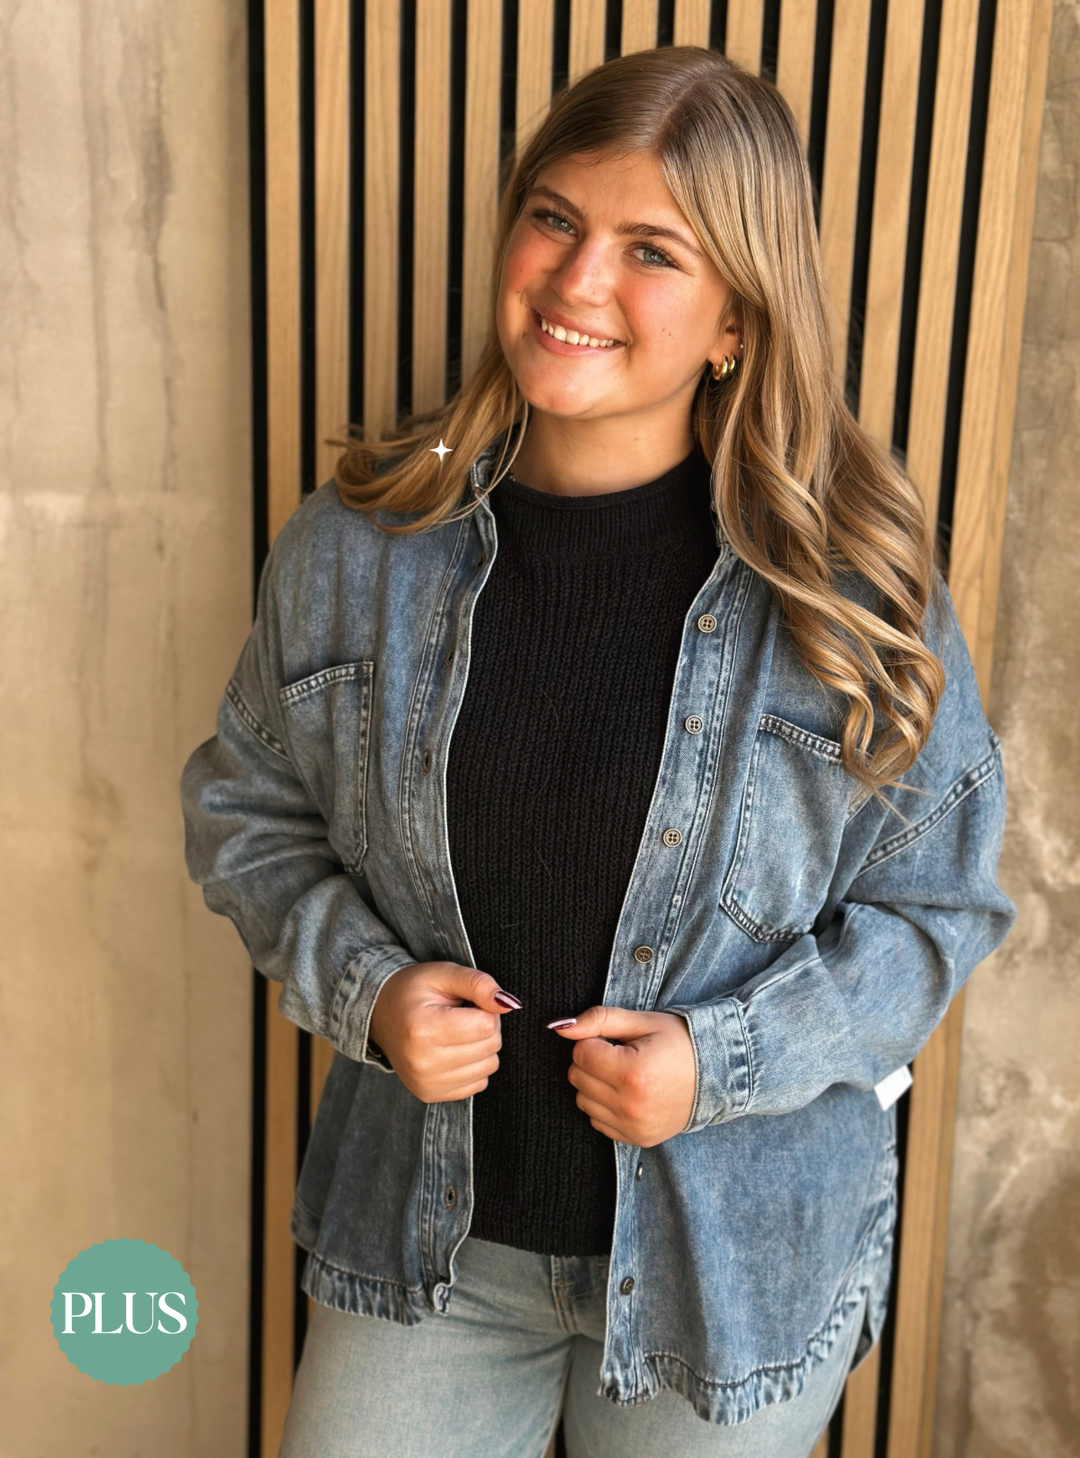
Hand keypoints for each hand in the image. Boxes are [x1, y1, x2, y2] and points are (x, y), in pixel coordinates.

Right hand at [369, 961, 521, 1103]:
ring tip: (457, 1032)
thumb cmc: (413, 990)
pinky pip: (479, 1083)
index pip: (487, 1026)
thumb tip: (509, 1003)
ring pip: (489, 1067)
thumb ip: (478, 983)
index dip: (486, 1008)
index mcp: (424, 1029)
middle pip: (491, 1047)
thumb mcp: (444, 973)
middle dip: (486, 1026)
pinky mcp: (430, 1095)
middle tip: (462, 1015)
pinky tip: (453, 1050)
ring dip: (482, 1047)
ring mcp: (426, 1083)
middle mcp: (423, 1063)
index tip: (468, 1003)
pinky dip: (474, 1065)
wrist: (380, 1014)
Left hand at [549, 1007, 696, 1146]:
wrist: (719, 1075)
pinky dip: (605, 1106)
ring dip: (595, 1085)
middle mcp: (630, 1105)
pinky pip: (597, 1122)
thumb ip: (599, 1020)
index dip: (595, 1041)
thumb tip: (561, 1026)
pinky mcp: (637, 1139)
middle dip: (592, 1062)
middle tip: (620, 1056)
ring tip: (624, 1075)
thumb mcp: (643, 1022)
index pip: (581, 1053)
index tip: (616, 1041)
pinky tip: (627, 1094)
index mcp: (632, 1072)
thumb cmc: (680, 1043)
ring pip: (582, 1102)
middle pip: (577, 1078)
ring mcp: (633, 1126)